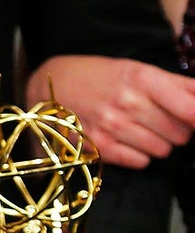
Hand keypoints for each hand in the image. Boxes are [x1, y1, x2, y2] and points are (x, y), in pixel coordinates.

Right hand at [25, 55, 194, 169]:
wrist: (52, 86)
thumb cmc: (101, 77)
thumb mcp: (139, 70)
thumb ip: (179, 85)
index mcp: (142, 78)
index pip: (190, 108)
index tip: (194, 119)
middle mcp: (127, 103)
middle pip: (181, 133)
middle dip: (178, 130)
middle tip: (162, 121)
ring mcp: (111, 127)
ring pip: (162, 150)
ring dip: (158, 143)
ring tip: (142, 130)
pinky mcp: (97, 148)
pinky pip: (140, 162)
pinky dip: (140, 155)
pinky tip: (127, 141)